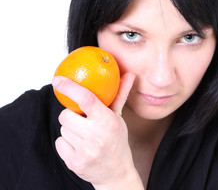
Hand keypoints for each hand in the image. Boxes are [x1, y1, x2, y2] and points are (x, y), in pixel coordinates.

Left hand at [52, 73, 143, 188]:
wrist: (116, 173)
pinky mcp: (74, 163)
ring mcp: (85, 151)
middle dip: (71, 115)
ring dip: (70, 129)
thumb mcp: (119, 118)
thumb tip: (129, 75)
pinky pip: (59, 142)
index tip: (58, 80)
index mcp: (108, 122)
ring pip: (63, 129)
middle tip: (82, 120)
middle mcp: (97, 136)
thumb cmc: (117, 142)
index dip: (70, 87)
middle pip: (66, 115)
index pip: (86, 99)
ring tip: (84, 135)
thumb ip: (120, 95)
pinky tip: (79, 146)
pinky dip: (66, 142)